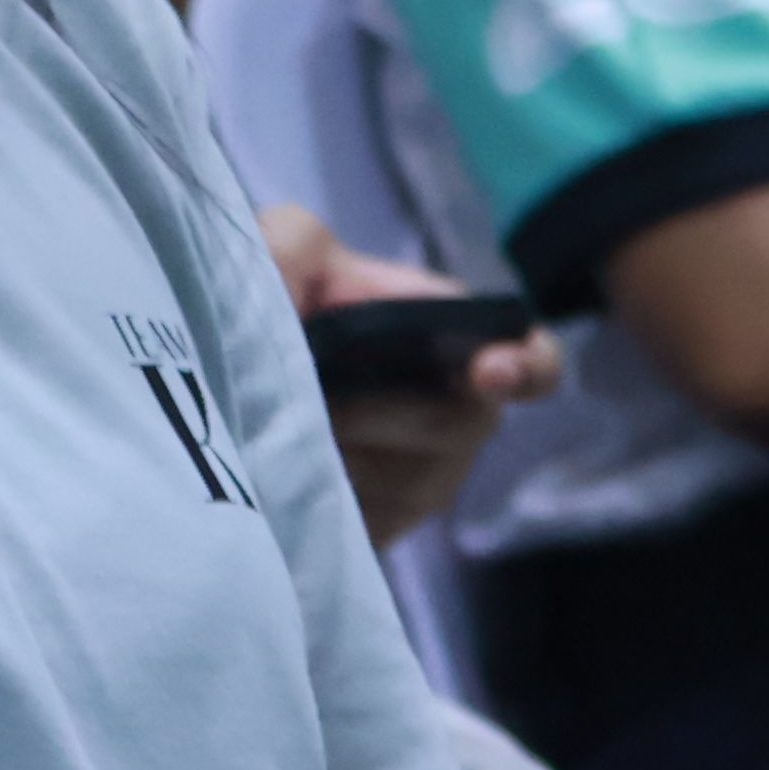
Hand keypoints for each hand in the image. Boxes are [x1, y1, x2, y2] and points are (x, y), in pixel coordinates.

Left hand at [259, 204, 557, 550]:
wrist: (234, 372)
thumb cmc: (287, 299)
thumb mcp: (283, 249)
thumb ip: (294, 243)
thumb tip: (296, 277)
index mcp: (459, 341)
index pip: (534, 362)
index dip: (526, 368)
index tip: (489, 371)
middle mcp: (461, 415)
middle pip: (455, 429)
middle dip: (376, 410)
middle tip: (312, 395)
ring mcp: (426, 477)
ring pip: (407, 484)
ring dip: (338, 453)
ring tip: (281, 426)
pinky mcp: (384, 526)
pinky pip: (368, 523)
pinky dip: (320, 494)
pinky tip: (284, 471)